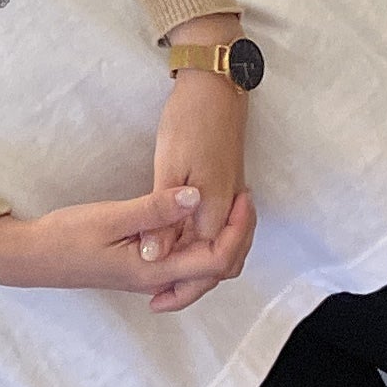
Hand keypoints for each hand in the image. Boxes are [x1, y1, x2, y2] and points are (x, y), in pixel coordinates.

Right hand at [0, 185, 258, 310]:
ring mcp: (151, 275)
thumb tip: (197, 197)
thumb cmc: (66, 237)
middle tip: (244, 196)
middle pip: (219, 267)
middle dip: (240, 234)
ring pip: (204, 264)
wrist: (34, 256)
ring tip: (229, 201)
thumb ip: (155, 209)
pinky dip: (202, 239)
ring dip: (224, 236)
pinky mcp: (143, 266)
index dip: (238, 230)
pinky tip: (199, 215)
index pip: (217, 259)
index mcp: (156, 270)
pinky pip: (186, 259)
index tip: (242, 195)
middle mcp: (159, 279)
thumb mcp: (110, 217)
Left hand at [151, 67, 252, 289]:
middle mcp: (230, 210)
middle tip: (159, 299)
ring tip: (164, 281)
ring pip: (222, 248)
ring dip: (198, 267)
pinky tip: (174, 245)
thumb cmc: (189, 123)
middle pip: (222, 264)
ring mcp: (232, 199)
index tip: (155, 299)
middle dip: (195, 285)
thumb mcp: (168, 168)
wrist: (215, 87)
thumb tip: (154, 258)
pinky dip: (201, 246)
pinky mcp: (228, 188)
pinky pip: (219, 230)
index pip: (208, 266)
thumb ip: (163, 217)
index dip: (184, 287)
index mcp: (215, 210)